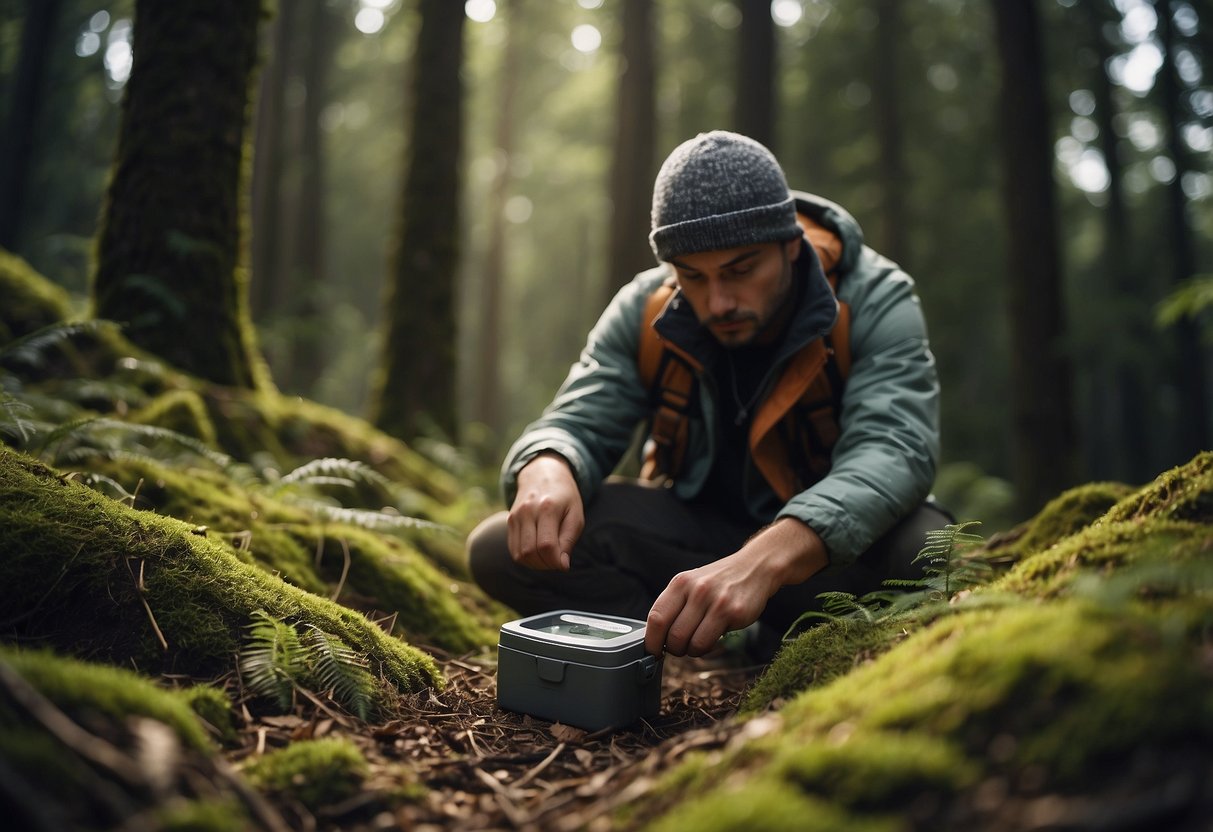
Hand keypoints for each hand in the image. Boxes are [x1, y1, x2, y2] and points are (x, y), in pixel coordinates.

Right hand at [507, 453, 583, 570]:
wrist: (542, 473)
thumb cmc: (564, 496)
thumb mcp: (576, 514)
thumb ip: (569, 539)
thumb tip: (562, 565)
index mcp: (548, 508)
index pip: (547, 545)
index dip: (556, 562)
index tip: (564, 565)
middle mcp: (527, 511)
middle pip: (530, 552)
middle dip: (545, 565)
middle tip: (557, 563)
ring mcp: (515, 516)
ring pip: (519, 554)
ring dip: (535, 564)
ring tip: (548, 559)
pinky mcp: (509, 521)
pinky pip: (514, 549)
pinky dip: (526, 558)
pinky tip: (538, 554)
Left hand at [644, 518, 827, 656]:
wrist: (755, 567)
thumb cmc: (719, 582)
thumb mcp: (691, 584)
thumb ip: (674, 606)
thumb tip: (655, 637)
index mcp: (680, 583)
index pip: (656, 617)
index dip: (651, 640)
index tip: (653, 651)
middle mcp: (696, 590)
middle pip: (671, 635)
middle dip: (673, 649)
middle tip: (679, 647)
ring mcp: (715, 601)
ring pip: (689, 643)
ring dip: (689, 651)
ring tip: (696, 642)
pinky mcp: (732, 613)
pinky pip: (708, 643)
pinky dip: (705, 648)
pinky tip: (710, 638)